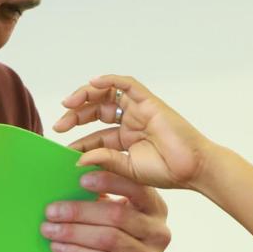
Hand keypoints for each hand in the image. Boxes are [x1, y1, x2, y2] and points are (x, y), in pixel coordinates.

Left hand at [43, 167, 170, 251]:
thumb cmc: (101, 238)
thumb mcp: (103, 213)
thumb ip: (97, 195)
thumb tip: (72, 175)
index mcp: (154, 207)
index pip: (136, 188)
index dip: (109, 181)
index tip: (80, 179)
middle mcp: (158, 232)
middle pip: (117, 215)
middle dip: (80, 211)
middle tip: (51, 211)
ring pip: (108, 239)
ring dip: (73, 233)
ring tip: (48, 229)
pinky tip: (57, 247)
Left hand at [53, 75, 214, 190]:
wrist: (193, 169)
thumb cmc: (166, 172)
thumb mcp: (127, 169)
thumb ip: (104, 161)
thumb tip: (78, 159)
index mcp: (125, 139)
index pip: (95, 134)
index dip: (78, 140)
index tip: (62, 149)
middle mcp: (130, 121)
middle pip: (96, 109)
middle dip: (75, 115)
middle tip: (59, 126)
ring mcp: (139, 109)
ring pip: (106, 93)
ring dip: (85, 94)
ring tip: (68, 104)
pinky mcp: (149, 101)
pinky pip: (127, 84)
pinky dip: (109, 80)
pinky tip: (92, 83)